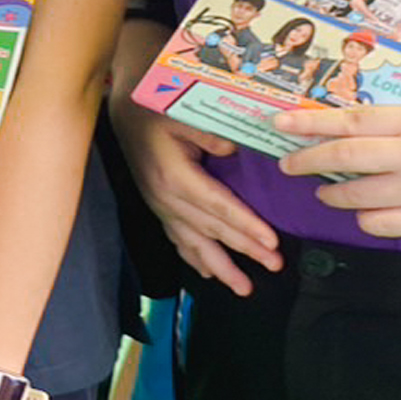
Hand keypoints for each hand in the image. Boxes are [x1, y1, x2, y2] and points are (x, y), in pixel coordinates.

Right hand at [108, 90, 280, 294]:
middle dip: (245, 250)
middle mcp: (167, 198)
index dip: (245, 225)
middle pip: (212, 230)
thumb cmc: (155, 111)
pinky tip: (207, 273)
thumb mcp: (182, 113)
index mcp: (176, 176)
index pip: (218, 206)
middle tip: (274, 265)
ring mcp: (161, 207)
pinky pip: (178, 240)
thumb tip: (233, 150)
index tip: (271, 242)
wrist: (126, 114)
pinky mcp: (159, 208)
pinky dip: (194, 260)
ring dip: (221, 268)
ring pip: (194, 244)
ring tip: (244, 288)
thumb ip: (208, 133)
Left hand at [275, 101, 400, 235]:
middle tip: (288, 164)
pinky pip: (381, 224)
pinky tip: (364, 211)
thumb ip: (398, 121)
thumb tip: (349, 126)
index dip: (310, 123)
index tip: (280, 124)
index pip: (350, 121)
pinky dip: (365, 218)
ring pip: (357, 196)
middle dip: (307, 161)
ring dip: (333, 195)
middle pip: (345, 158)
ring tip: (326, 191)